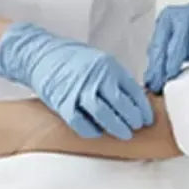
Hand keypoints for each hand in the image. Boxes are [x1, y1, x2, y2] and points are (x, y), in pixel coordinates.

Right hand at [0, 23, 153, 139]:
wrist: (40, 54)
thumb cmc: (71, 58)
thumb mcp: (99, 61)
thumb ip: (114, 78)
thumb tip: (133, 100)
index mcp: (108, 66)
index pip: (132, 90)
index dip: (142, 107)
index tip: (147, 118)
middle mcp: (95, 77)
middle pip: (120, 104)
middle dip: (133, 119)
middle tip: (137, 127)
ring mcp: (79, 90)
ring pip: (103, 114)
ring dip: (116, 127)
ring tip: (125, 134)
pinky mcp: (63, 102)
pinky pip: (80, 122)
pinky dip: (91, 130)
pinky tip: (98, 133)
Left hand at [143, 3, 188, 92]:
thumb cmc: (186, 39)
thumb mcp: (169, 48)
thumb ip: (160, 62)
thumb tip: (150, 83)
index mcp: (168, 18)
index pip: (161, 39)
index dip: (158, 60)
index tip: (156, 80)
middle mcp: (186, 12)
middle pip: (180, 29)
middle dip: (175, 52)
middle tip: (171, 72)